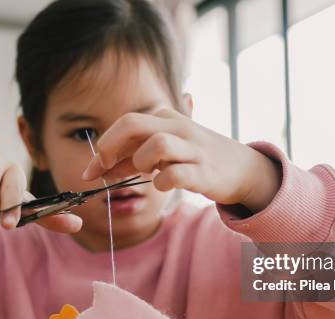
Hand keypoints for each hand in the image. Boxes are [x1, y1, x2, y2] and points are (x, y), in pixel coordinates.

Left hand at [81, 109, 281, 212]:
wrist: (242, 169)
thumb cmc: (195, 158)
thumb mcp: (163, 152)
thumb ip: (131, 158)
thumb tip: (97, 169)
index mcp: (165, 117)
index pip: (125, 124)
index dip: (103, 147)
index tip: (92, 170)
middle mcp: (179, 127)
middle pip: (133, 123)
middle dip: (109, 146)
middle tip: (104, 169)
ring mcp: (193, 148)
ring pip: (157, 144)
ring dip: (142, 162)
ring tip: (149, 173)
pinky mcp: (205, 172)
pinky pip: (176, 174)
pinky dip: (162, 182)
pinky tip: (163, 185)